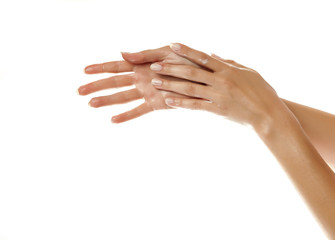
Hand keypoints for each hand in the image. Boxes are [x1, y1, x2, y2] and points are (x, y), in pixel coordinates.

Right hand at [78, 46, 198, 122]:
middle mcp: (141, 79)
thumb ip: (144, 54)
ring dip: (107, 100)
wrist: (202, 75)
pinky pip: (139, 110)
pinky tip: (113, 120)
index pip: (116, 66)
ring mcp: (147, 92)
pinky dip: (126, 115)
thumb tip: (122, 54)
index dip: (100, 67)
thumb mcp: (165, 51)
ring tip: (91, 104)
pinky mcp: (156, 103)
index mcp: (141, 64)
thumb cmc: (185, 59)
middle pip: (114, 82)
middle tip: (79, 91)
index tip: (84, 70)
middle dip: (96, 85)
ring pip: (122, 96)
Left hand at [150, 43, 283, 131]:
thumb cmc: (261, 92)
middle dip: (171, 68)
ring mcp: (218, 96)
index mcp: (228, 70)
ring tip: (155, 82)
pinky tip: (168, 100)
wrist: (268, 114)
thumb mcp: (248, 72)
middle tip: (154, 66)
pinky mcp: (217, 110)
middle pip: (191, 72)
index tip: (172, 46)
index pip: (203, 57)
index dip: (186, 51)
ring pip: (190, 88)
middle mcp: (221, 81)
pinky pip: (195, 106)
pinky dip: (181, 103)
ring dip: (171, 85)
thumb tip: (214, 54)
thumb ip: (230, 63)